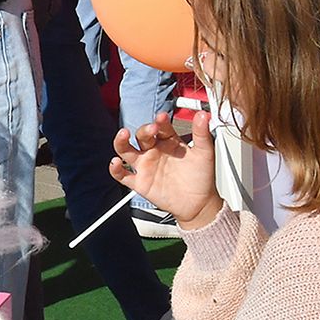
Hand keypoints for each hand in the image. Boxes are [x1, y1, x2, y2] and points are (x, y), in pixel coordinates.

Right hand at [108, 110, 221, 229]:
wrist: (199, 204)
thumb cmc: (201, 178)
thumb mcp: (204, 153)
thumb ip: (202, 134)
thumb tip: (203, 116)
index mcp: (169, 141)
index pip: (161, 127)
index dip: (160, 121)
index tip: (162, 117)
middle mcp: (154, 151)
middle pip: (142, 136)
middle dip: (145, 130)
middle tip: (152, 129)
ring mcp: (145, 166)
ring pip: (126, 150)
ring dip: (122, 141)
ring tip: (124, 134)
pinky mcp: (139, 182)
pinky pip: (122, 175)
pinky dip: (115, 169)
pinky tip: (116, 163)